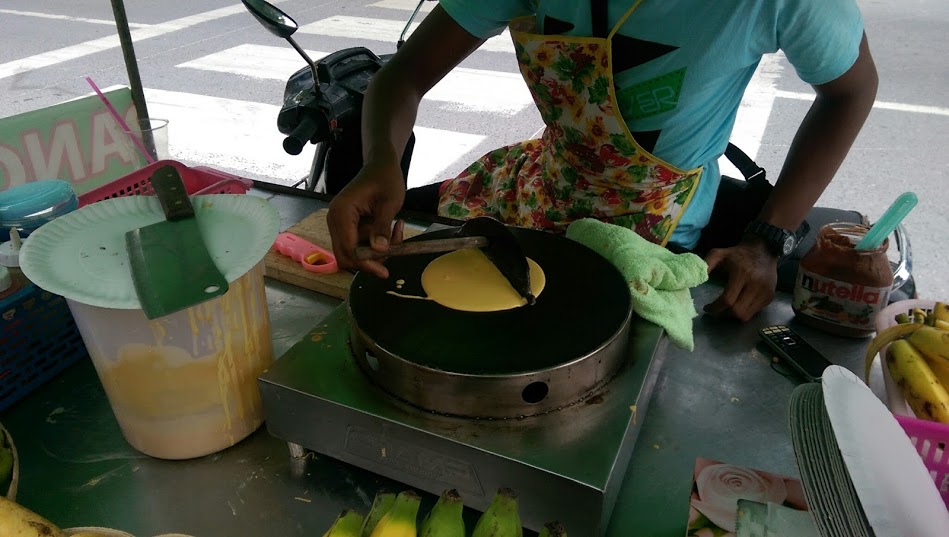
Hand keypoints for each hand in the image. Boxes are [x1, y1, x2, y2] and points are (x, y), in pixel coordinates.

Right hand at [327, 157, 405, 277]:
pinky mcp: (347, 226)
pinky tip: (391, 230)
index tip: (385, 271)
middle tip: (392, 253)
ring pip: (354, 252)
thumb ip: (382, 228)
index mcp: (341, 213)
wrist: (381, 165)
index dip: (366, 263)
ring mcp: (339, 224)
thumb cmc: (386, 179)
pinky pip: (358, 243)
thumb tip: (379, 251)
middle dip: (369, 261)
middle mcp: (334, 220)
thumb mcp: (389, 203)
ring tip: (397, 233)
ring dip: (375, 251)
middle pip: (346, 256)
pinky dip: (374, 244)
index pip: (348, 249)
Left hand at [703, 238, 778, 321]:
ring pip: (746, 315)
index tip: (707, 308)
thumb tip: (696, 278)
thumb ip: (706, 264)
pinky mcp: (770, 296)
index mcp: (742, 274)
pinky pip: (755, 312)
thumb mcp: (719, 254)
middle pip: (737, 311)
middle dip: (724, 314)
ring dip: (734, 315)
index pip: (728, 300)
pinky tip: (739, 303)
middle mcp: (756, 285)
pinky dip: (745, 311)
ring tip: (727, 307)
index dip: (715, 308)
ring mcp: (765, 292)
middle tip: (717, 309)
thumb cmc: (738, 254)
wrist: (764, 249)